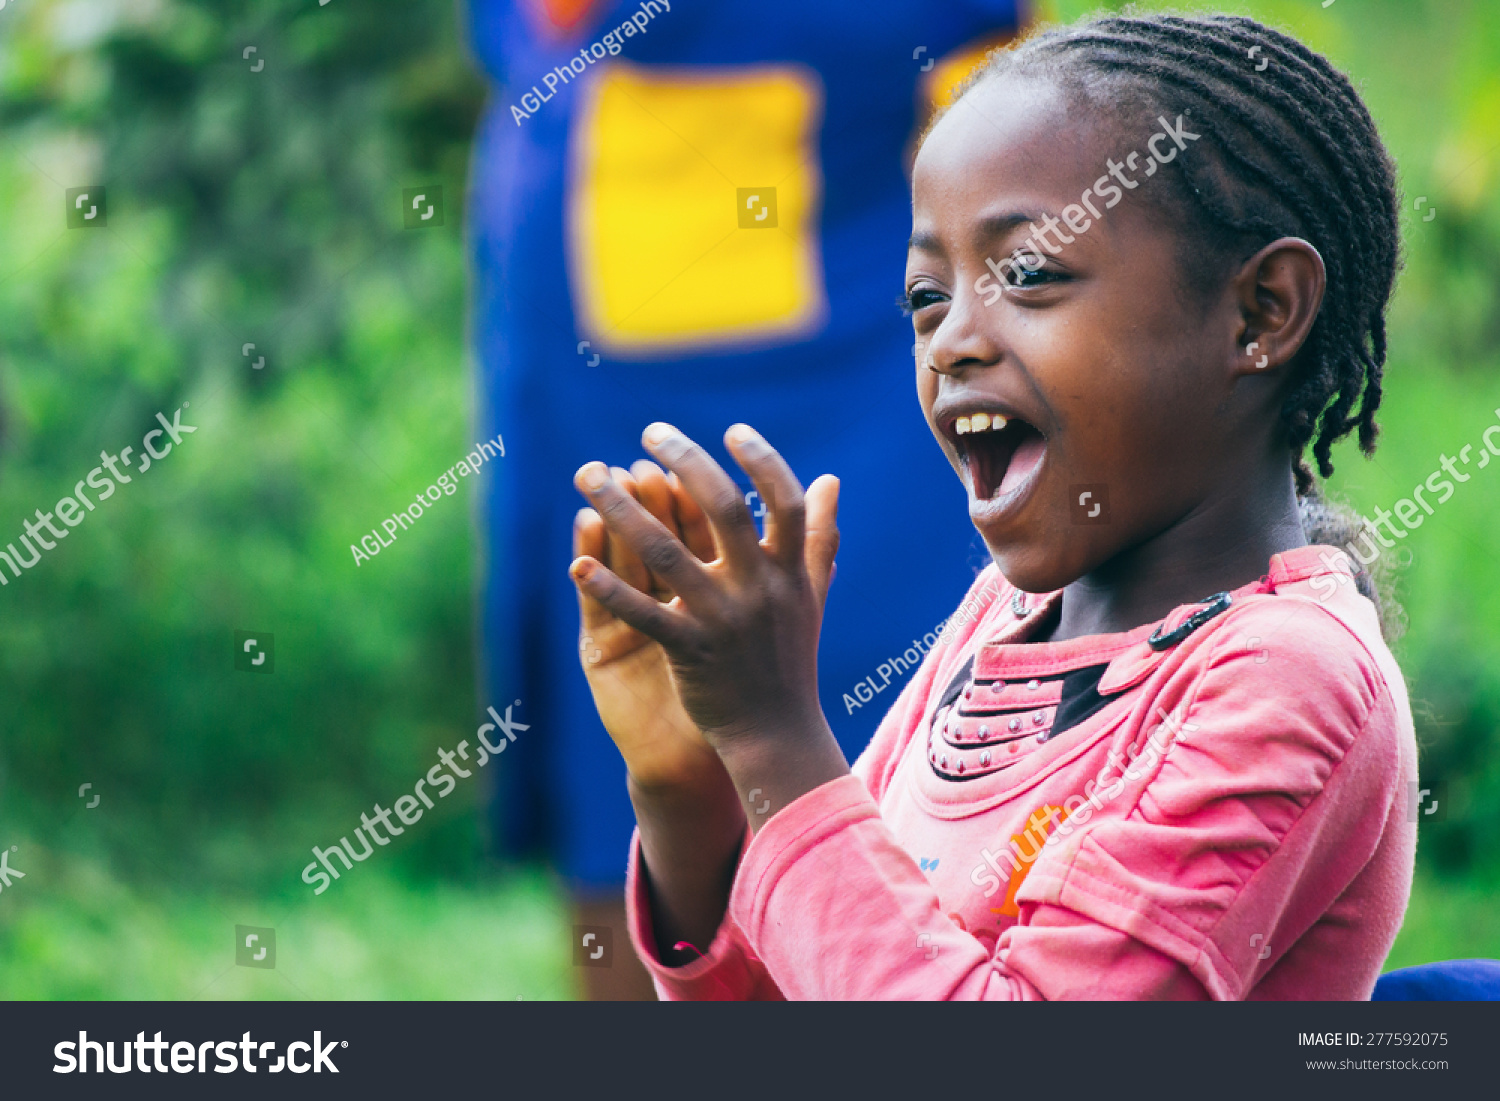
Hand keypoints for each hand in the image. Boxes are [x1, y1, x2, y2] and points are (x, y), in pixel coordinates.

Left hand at [570, 424, 840, 755]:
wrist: (778, 737)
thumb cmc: (792, 661)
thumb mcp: (813, 594)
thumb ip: (820, 536)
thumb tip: (831, 479)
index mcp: (789, 571)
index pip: (783, 500)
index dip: (762, 461)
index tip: (732, 430)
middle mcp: (758, 588)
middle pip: (720, 509)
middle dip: (683, 462)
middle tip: (650, 431)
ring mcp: (722, 619)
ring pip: (664, 552)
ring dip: (621, 509)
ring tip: (589, 474)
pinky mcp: (689, 651)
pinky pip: (643, 613)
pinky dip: (608, 588)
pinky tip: (577, 562)